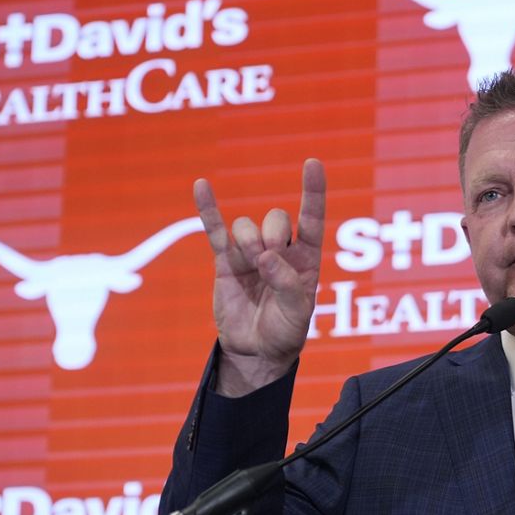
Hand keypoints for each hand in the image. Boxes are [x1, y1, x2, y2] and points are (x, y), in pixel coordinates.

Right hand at [194, 159, 325, 395]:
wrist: (256, 350)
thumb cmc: (285, 331)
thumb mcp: (297, 313)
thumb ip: (286, 284)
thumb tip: (265, 258)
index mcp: (306, 258)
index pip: (312, 219)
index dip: (312, 192)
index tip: (313, 163)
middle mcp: (280, 250)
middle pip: (276, 219)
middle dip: (272, 234)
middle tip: (267, 260)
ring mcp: (251, 253)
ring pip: (247, 226)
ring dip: (248, 241)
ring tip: (251, 265)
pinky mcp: (225, 262)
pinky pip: (215, 230)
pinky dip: (208, 208)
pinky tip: (201, 185)